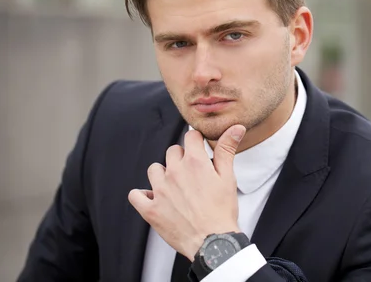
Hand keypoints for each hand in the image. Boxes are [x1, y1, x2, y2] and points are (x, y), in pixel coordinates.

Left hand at [128, 124, 245, 259]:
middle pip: (172, 151)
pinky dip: (142, 195)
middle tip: (193, 174)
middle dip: (182, 158)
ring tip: (175, 186)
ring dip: (163, 174)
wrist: (213, 242)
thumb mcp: (228, 177)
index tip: (200, 149)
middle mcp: (174, 172)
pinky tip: (153, 198)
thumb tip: (235, 128)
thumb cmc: (222, 211)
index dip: (197, 142)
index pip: (190, 136)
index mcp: (194, 162)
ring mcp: (160, 191)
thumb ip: (227, 149)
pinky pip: (136, 195)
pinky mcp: (150, 209)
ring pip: (154, 169)